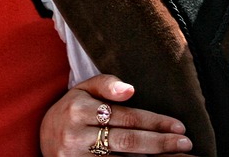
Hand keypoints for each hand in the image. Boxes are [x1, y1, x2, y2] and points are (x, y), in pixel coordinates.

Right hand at [40, 74, 191, 155]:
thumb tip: (130, 89)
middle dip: (160, 143)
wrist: (43, 138)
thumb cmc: (70, 110)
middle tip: (185, 143)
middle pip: (127, 141)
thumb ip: (105, 84)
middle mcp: (77, 135)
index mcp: (78, 109)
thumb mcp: (82, 89)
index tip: (179, 126)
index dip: (154, 121)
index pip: (125, 117)